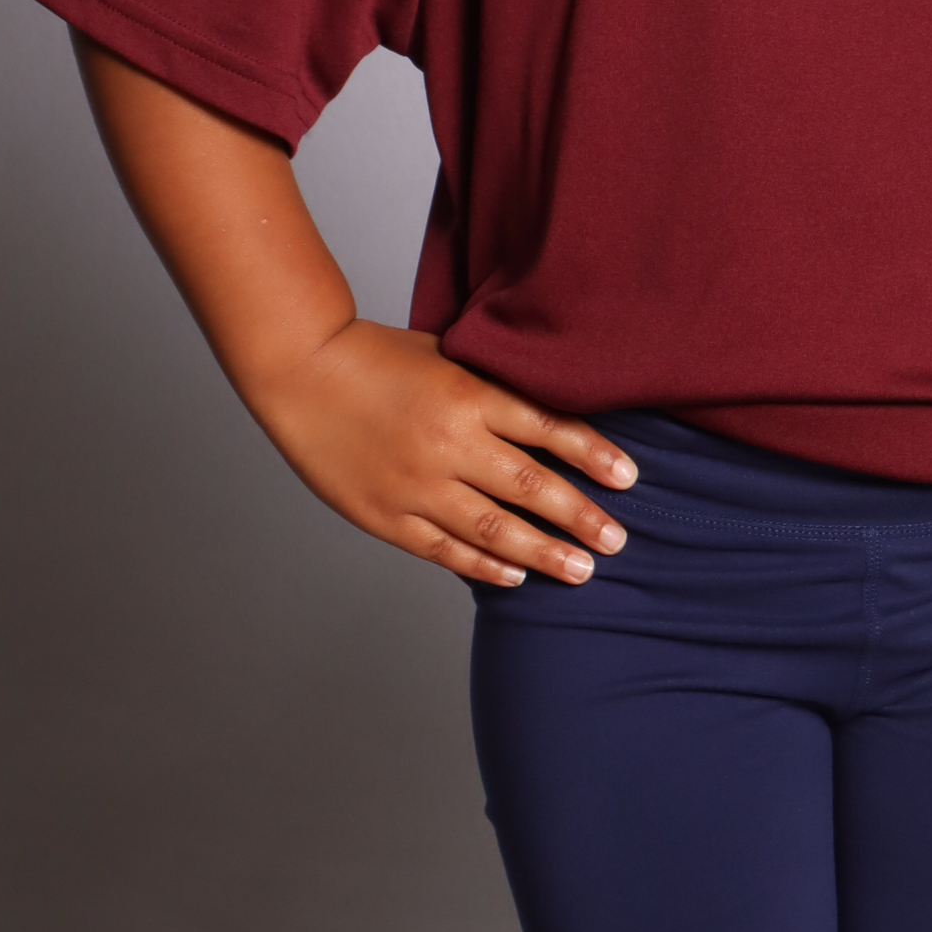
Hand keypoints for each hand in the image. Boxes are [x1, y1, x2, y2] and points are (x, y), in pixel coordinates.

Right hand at [250, 318, 634, 588]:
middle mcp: (448, 444)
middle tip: (620, 540)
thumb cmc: (379, 355)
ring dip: (543, 553)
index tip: (629, 478)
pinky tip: (516, 576)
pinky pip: (445, 549)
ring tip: (582, 570)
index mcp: (468, 395)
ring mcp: (416, 486)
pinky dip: (483, 566)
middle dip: (581, 517)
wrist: (303, 371)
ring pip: (493, 529)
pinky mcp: (386, 516)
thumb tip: (553, 413)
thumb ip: (493, 388)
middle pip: (531, 487)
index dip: (594, 455)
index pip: (549, 429)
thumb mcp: (448, 356)